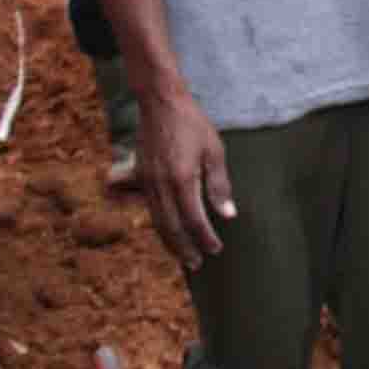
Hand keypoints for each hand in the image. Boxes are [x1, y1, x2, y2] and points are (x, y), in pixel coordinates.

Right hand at [139, 84, 234, 273]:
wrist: (160, 103)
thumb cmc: (192, 124)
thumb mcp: (214, 151)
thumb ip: (219, 185)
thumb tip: (228, 215)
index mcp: (181, 179)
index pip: (194, 219)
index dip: (205, 238)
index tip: (216, 249)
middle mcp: (160, 185)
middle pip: (172, 227)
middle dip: (184, 248)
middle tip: (197, 264)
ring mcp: (147, 182)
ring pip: (158, 221)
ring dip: (170, 242)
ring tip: (183, 256)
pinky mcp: (141, 178)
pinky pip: (150, 209)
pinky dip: (160, 226)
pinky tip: (169, 233)